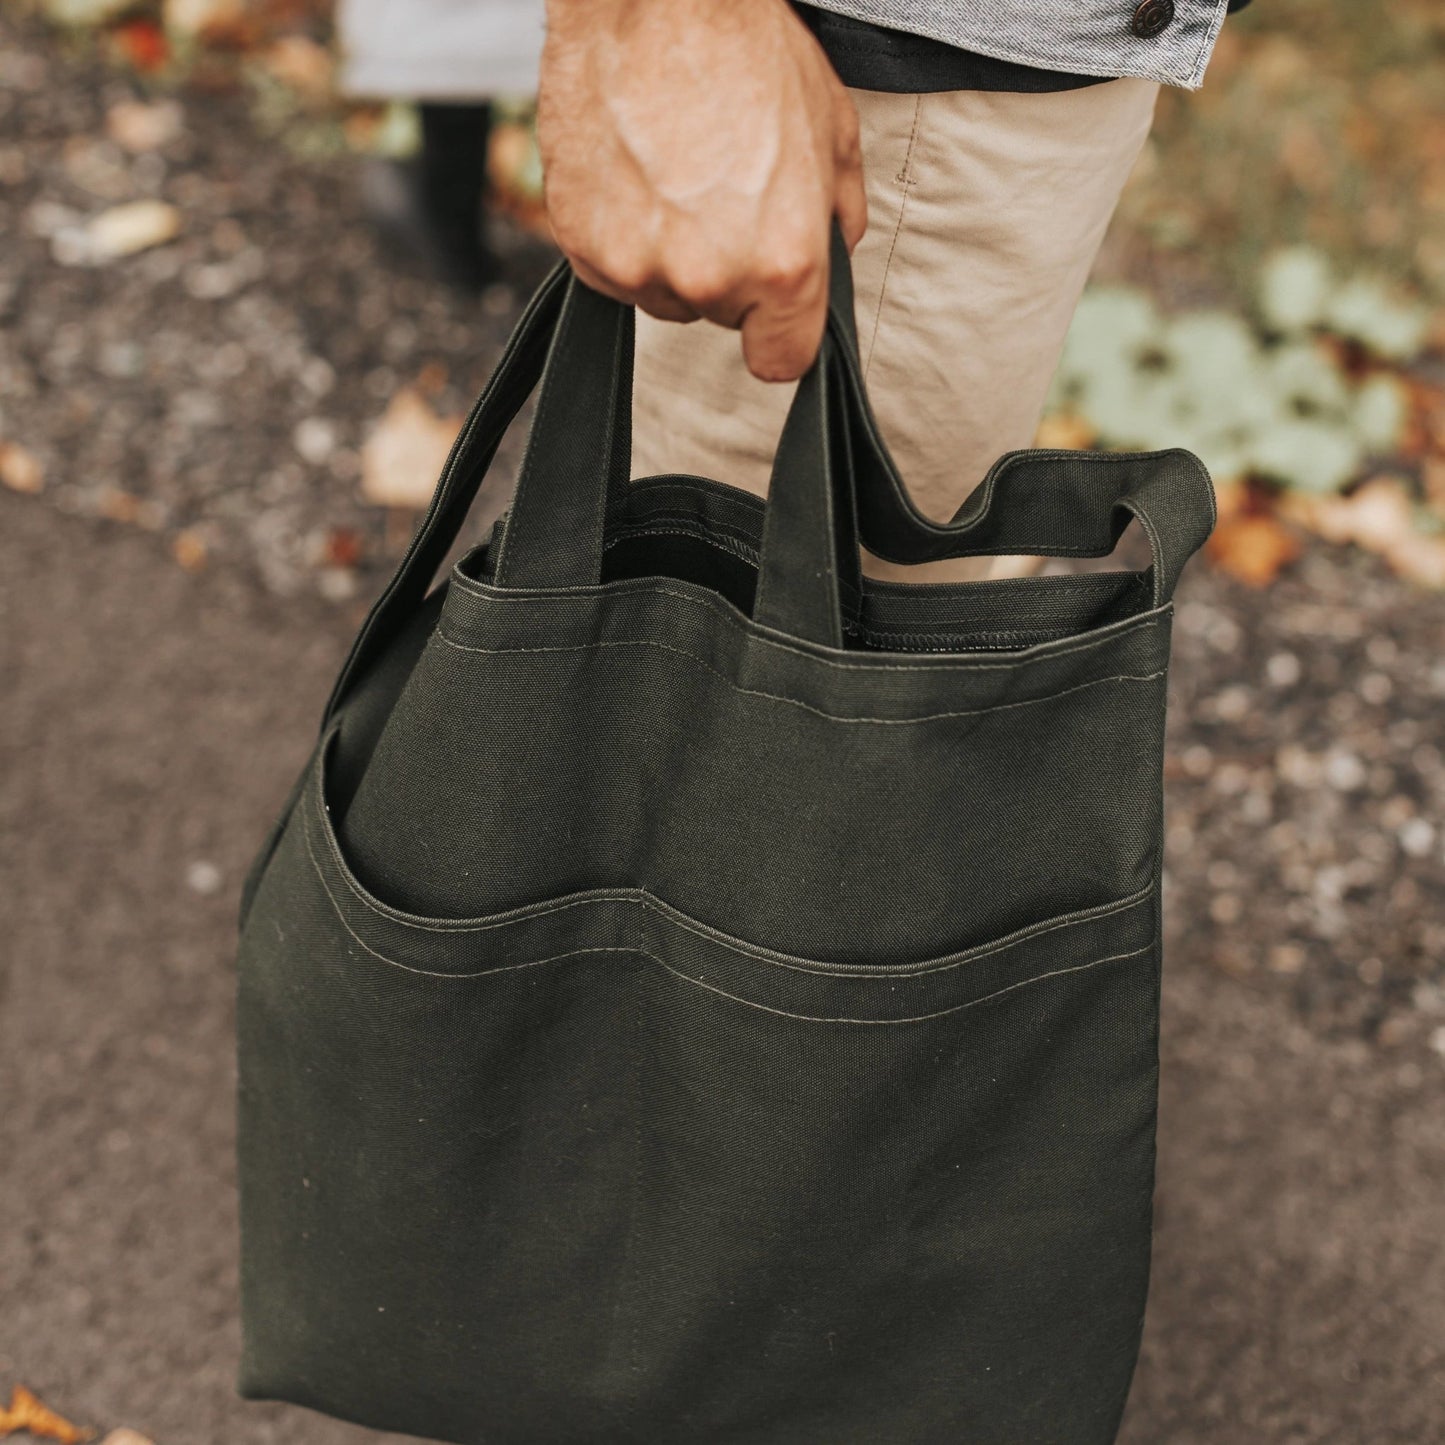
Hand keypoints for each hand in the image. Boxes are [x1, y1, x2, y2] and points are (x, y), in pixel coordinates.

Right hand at [538, 0, 866, 381]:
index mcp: (784, 265)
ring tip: (676, 174)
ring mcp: (640, 267)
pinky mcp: (584, 247)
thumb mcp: (833, 133)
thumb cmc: (747, 49)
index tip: (773, 311)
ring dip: (672, 255)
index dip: (779, 333)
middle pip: (721, 318)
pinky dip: (623, 237)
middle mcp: (710, 279)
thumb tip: (832, 263)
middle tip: (723, 190)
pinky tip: (636, 176)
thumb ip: (839, 222)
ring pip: (665, 295)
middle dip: (728, 271)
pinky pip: (613, 272)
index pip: (781, 361)